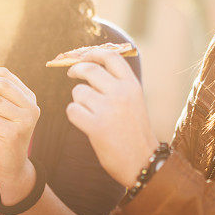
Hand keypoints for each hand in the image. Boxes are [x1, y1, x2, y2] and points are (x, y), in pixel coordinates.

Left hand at [66, 50, 158, 187]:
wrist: (142, 161)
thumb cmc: (135, 131)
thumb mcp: (134, 101)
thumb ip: (118, 84)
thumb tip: (93, 65)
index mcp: (132, 86)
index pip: (111, 57)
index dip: (93, 53)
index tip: (83, 56)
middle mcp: (121, 93)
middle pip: (89, 69)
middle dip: (76, 69)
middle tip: (71, 73)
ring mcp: (108, 109)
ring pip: (79, 92)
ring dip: (78, 100)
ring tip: (88, 111)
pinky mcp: (96, 126)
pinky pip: (73, 110)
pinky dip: (74, 115)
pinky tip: (84, 121)